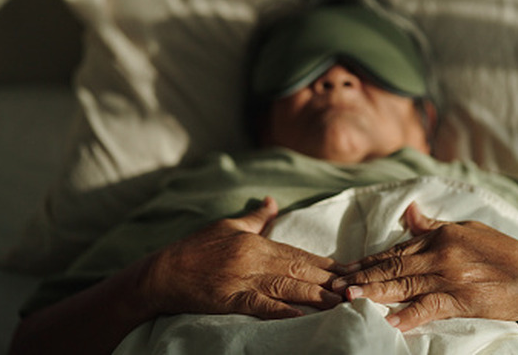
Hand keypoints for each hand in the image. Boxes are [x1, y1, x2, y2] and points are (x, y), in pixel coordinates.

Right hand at [140, 197, 343, 318]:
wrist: (163, 272)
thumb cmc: (196, 249)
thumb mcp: (227, 227)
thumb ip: (254, 217)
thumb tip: (272, 202)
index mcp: (256, 243)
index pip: (298, 254)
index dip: (325, 263)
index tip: (348, 270)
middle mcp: (254, 259)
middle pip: (299, 270)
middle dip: (329, 280)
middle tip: (354, 288)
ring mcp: (242, 280)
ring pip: (286, 286)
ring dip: (315, 295)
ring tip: (339, 302)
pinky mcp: (230, 299)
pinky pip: (260, 305)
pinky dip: (281, 310)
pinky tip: (300, 315)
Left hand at [332, 202, 517, 330]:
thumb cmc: (502, 253)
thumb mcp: (468, 229)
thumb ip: (434, 225)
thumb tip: (408, 212)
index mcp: (441, 236)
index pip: (396, 250)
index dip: (368, 261)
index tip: (346, 269)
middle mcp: (441, 254)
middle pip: (393, 267)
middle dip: (362, 277)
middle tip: (335, 285)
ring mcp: (450, 278)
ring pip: (404, 286)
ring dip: (374, 293)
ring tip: (350, 298)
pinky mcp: (462, 300)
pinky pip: (429, 308)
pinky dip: (409, 315)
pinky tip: (390, 322)